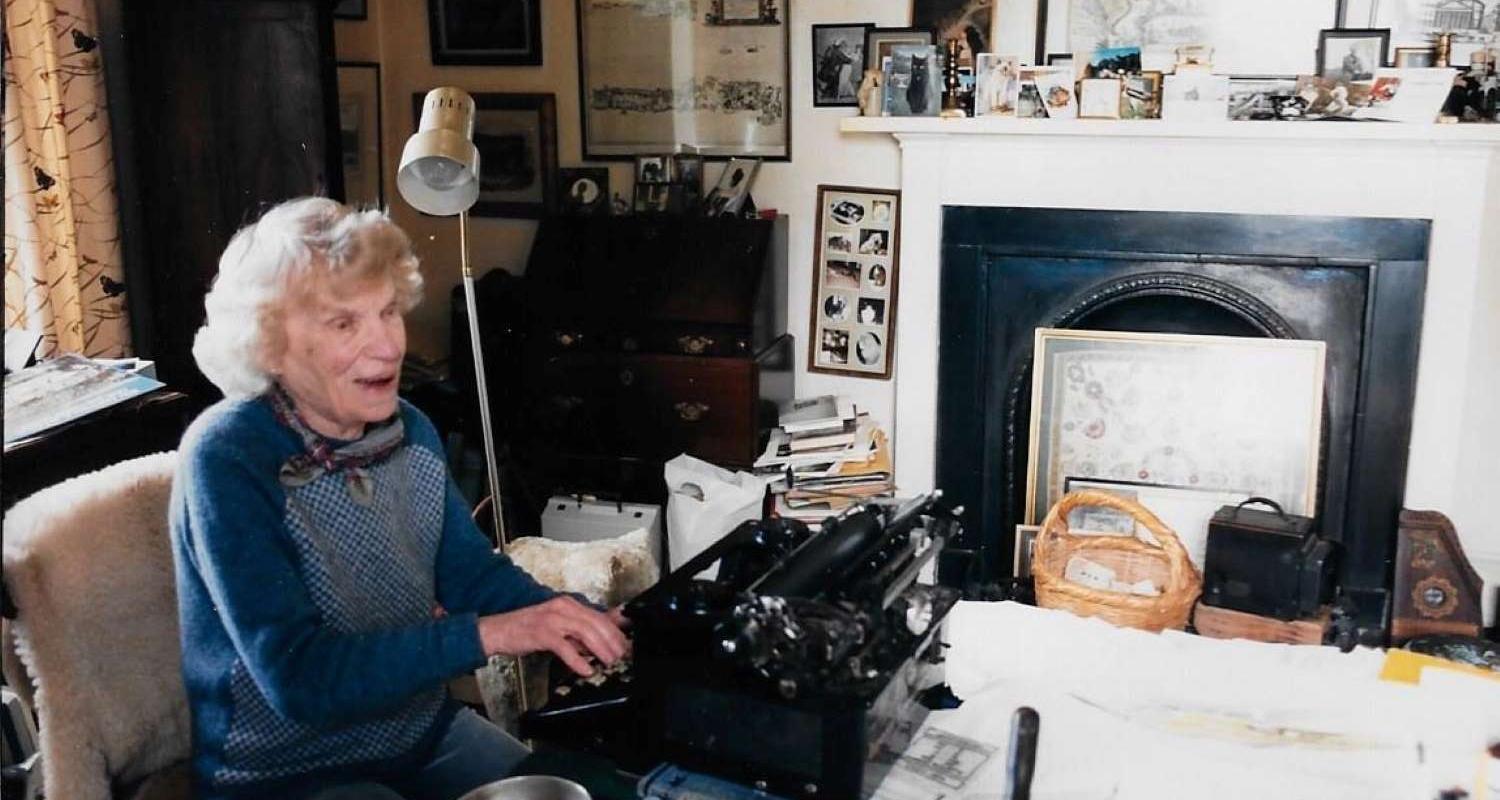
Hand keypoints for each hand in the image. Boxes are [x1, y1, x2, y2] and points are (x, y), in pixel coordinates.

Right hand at [477, 596, 628, 676]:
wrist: (498, 630)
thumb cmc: (527, 629)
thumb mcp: (558, 627)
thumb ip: (578, 633)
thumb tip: (602, 642)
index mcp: (569, 604)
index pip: (599, 616)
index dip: (615, 631)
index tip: (626, 644)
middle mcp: (563, 607)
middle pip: (596, 623)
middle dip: (613, 640)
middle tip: (622, 656)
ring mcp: (553, 619)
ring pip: (585, 631)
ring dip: (601, 648)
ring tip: (610, 662)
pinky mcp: (542, 633)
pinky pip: (565, 647)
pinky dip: (578, 660)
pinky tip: (586, 670)